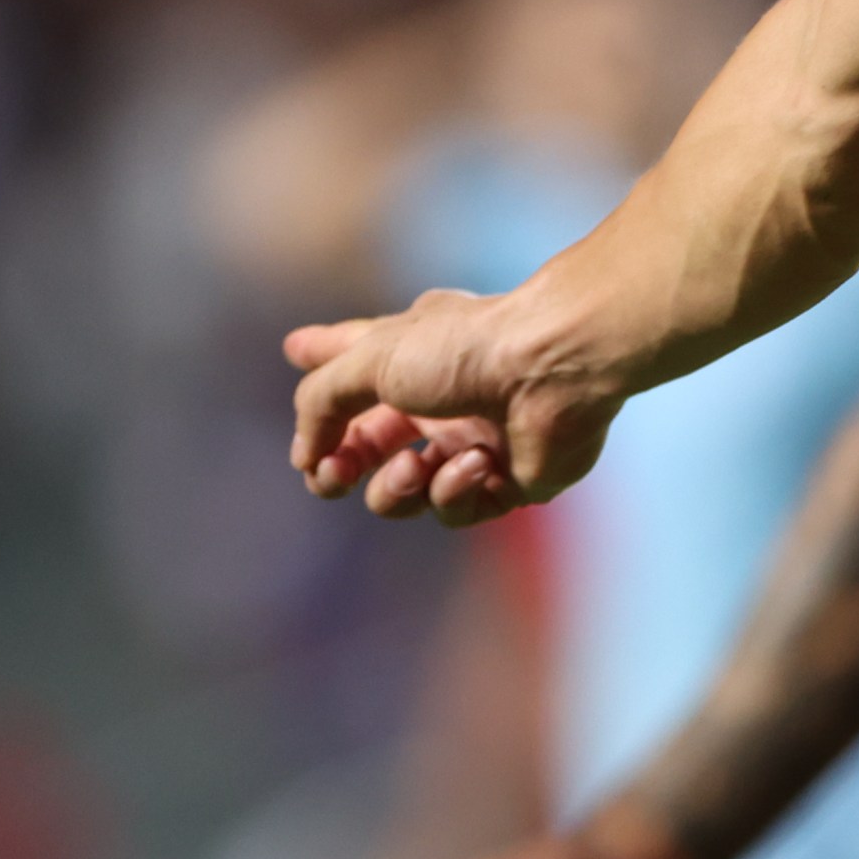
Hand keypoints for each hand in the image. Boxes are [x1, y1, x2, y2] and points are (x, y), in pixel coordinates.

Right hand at [287, 287, 618, 527]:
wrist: (554, 367)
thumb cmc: (464, 349)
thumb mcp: (371, 358)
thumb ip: (322, 399)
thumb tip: (304, 449)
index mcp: (409, 361)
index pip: (349, 384)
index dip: (319, 414)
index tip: (304, 445)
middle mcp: (439, 402)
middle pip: (367, 453)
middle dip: (339, 470)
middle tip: (336, 473)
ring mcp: (474, 442)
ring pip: (405, 493)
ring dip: (397, 488)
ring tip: (417, 466)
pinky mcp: (509, 481)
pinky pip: (459, 508)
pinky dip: (456, 490)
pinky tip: (477, 462)